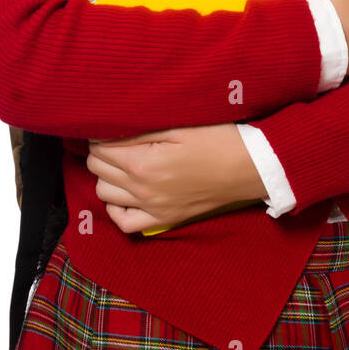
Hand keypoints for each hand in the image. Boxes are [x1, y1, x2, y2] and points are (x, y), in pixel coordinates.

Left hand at [85, 125, 266, 233]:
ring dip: (106, 176)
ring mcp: (153, 208)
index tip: (108, 125)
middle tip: (114, 140)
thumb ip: (139, 130)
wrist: (250, 168)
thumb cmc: (218, 140)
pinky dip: (116, 209)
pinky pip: (125, 224)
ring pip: (104, 194)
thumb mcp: (178, 126)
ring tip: (120, 162)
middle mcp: (143, 190)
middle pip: (98, 170)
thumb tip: (107, 128)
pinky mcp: (164, 219)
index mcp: (144, 163)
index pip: (100, 148)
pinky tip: (123, 193)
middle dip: (100, 152)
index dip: (99, 134)